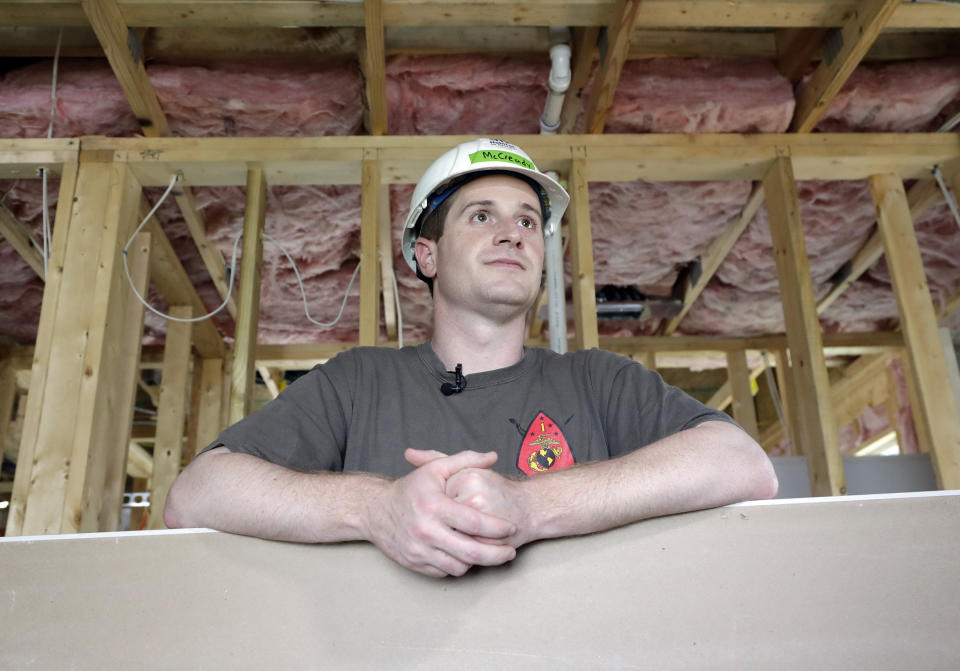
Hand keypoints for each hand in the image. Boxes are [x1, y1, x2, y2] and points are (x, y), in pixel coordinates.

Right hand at [362, 450, 517, 577]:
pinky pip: (445, 572)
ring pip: (459, 566)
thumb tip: (493, 456)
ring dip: (478, 562)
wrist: (375, 511)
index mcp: (434, 506)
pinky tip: (465, 555)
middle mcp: (426, 531)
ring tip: (488, 552)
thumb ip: (465, 460)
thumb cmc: (409, 489)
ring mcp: (419, 550)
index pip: (474, 522)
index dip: (497, 528)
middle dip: (496, 554)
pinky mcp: (415, 564)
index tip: (511, 528)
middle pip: (471, 552)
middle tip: (510, 552)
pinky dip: (458, 566)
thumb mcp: (435, 469)